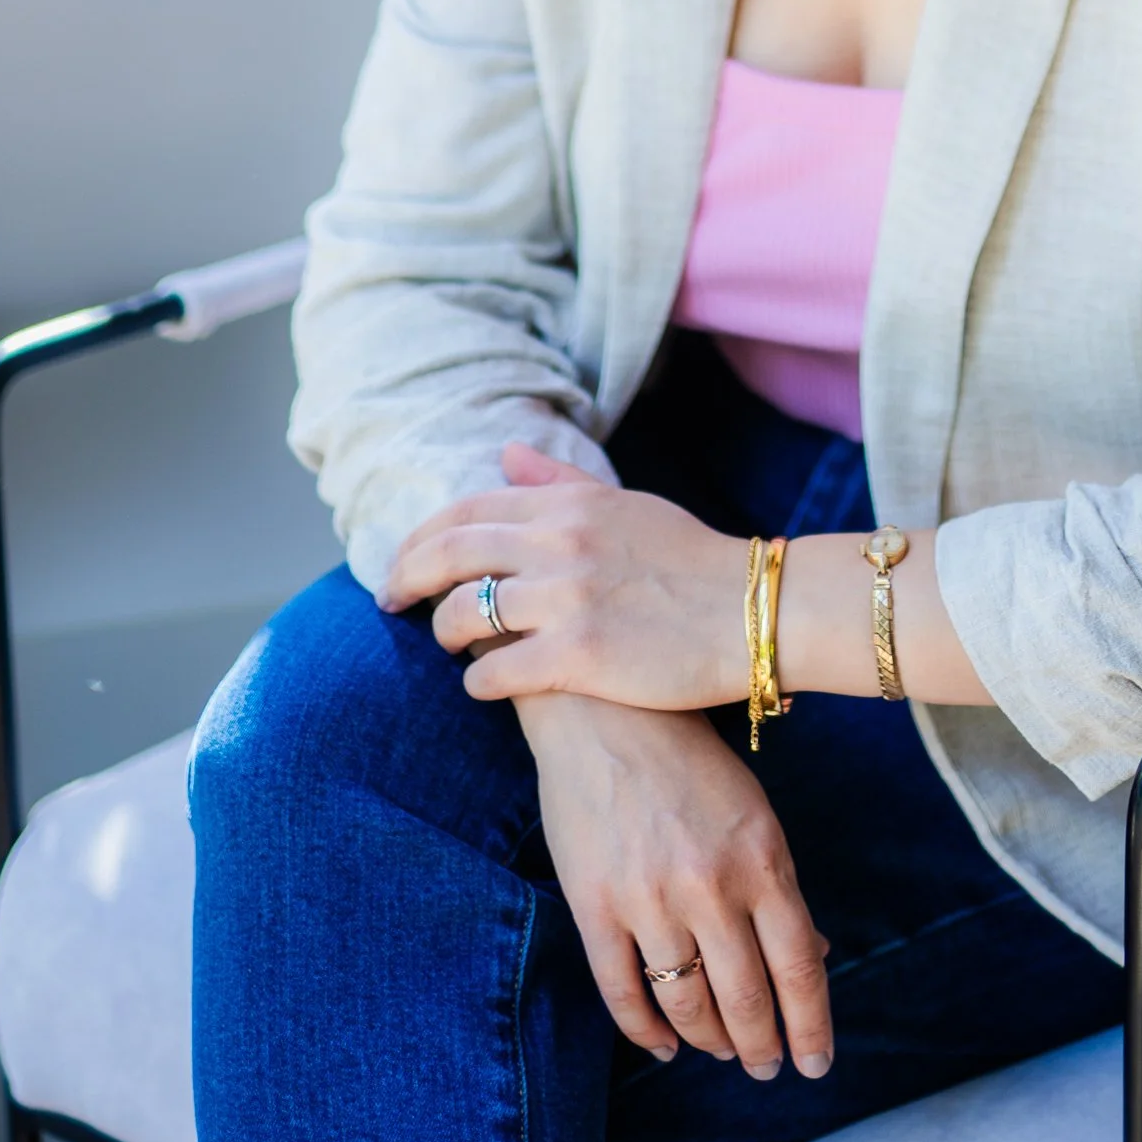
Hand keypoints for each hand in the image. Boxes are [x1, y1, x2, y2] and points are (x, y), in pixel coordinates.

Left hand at [382, 445, 747, 710]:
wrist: (753, 613)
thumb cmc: (691, 559)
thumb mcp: (626, 505)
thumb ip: (561, 483)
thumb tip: (508, 453)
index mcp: (567, 506)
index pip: (465, 511)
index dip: (421, 538)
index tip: (402, 562)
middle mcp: (558, 545)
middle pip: (448, 556)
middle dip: (406, 579)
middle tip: (389, 603)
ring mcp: (565, 601)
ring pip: (464, 616)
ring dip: (445, 634)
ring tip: (449, 647)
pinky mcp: (579, 658)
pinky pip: (496, 673)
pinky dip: (479, 683)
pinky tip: (485, 687)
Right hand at [517, 692, 832, 1081]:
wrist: (604, 710)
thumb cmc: (690, 761)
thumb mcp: (753, 813)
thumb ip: (779, 885)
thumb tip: (815, 957)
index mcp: (762, 858)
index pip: (798, 968)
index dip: (810, 1027)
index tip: (816, 1063)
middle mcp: (711, 885)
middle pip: (747, 999)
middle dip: (761, 1047)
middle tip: (765, 1068)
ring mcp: (649, 898)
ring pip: (687, 1004)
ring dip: (710, 1041)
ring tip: (721, 1051)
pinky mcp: (594, 905)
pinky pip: (622, 993)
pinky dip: (646, 1032)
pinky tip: (664, 1045)